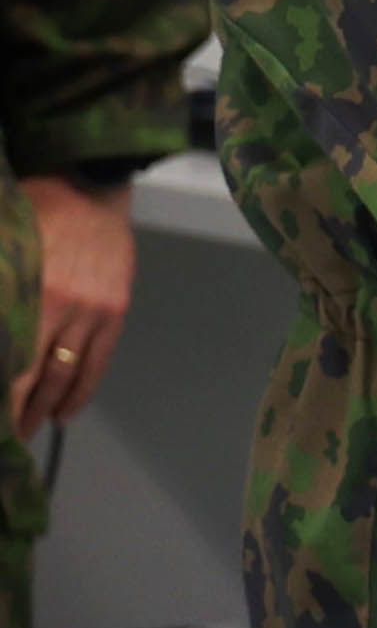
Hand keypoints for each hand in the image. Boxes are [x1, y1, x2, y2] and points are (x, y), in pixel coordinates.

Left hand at [11, 175, 137, 431]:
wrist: (87, 187)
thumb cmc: (31, 212)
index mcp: (28, 292)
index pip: (8, 360)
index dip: (0, 395)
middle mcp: (59, 307)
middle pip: (32, 374)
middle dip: (14, 411)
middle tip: (2, 439)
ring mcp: (92, 311)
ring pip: (65, 373)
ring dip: (44, 408)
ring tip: (27, 431)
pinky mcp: (113, 310)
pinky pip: (97, 361)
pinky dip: (80, 391)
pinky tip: (64, 411)